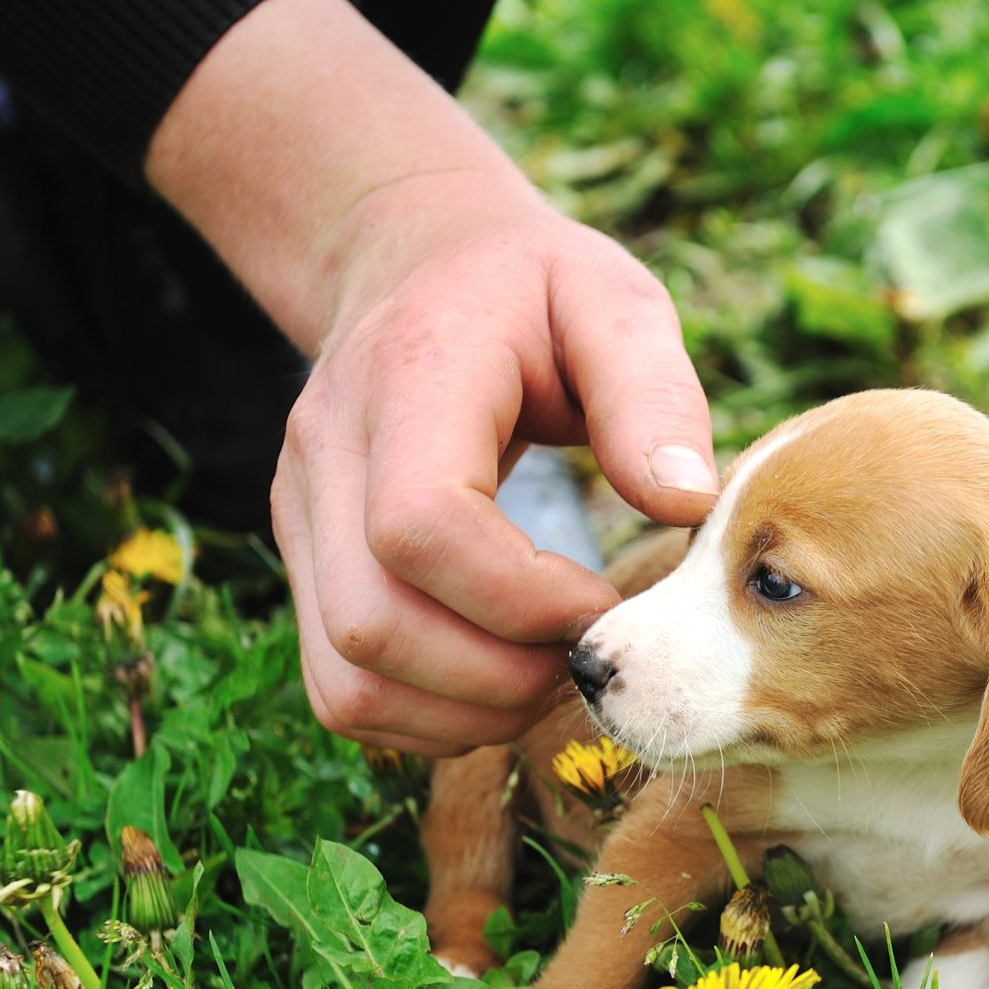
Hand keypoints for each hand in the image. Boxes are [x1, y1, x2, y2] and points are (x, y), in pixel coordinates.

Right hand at [145, 0, 718, 752]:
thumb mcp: (610, 298)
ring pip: (347, 683)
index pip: (419, 525)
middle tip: (593, 655)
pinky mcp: (307, 566)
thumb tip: (687, 505)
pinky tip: (505, 682)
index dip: (522, 598)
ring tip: (554, 675)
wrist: (420, 268)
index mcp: (406, 381)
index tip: (608, 604)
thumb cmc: (532, 290)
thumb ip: (653, 391)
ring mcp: (301, 519)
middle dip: (501, 677)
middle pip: (372, 626)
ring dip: (465, 714)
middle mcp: (325, 456)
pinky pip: (343, 692)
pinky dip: (429, 720)